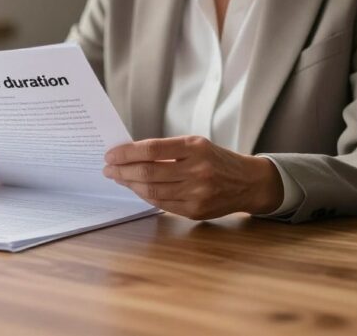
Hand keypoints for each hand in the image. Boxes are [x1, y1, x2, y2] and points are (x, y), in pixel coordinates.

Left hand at [102, 136, 282, 219]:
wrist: (248, 182)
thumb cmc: (217, 159)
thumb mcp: (197, 145)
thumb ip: (167, 150)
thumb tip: (130, 155)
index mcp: (195, 147)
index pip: (152, 149)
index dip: (127, 153)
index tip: (111, 154)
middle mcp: (197, 170)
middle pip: (148, 172)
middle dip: (122, 171)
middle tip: (108, 169)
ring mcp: (197, 193)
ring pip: (152, 191)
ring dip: (130, 185)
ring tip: (118, 178)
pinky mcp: (196, 211)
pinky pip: (162, 204)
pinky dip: (145, 196)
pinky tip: (136, 189)